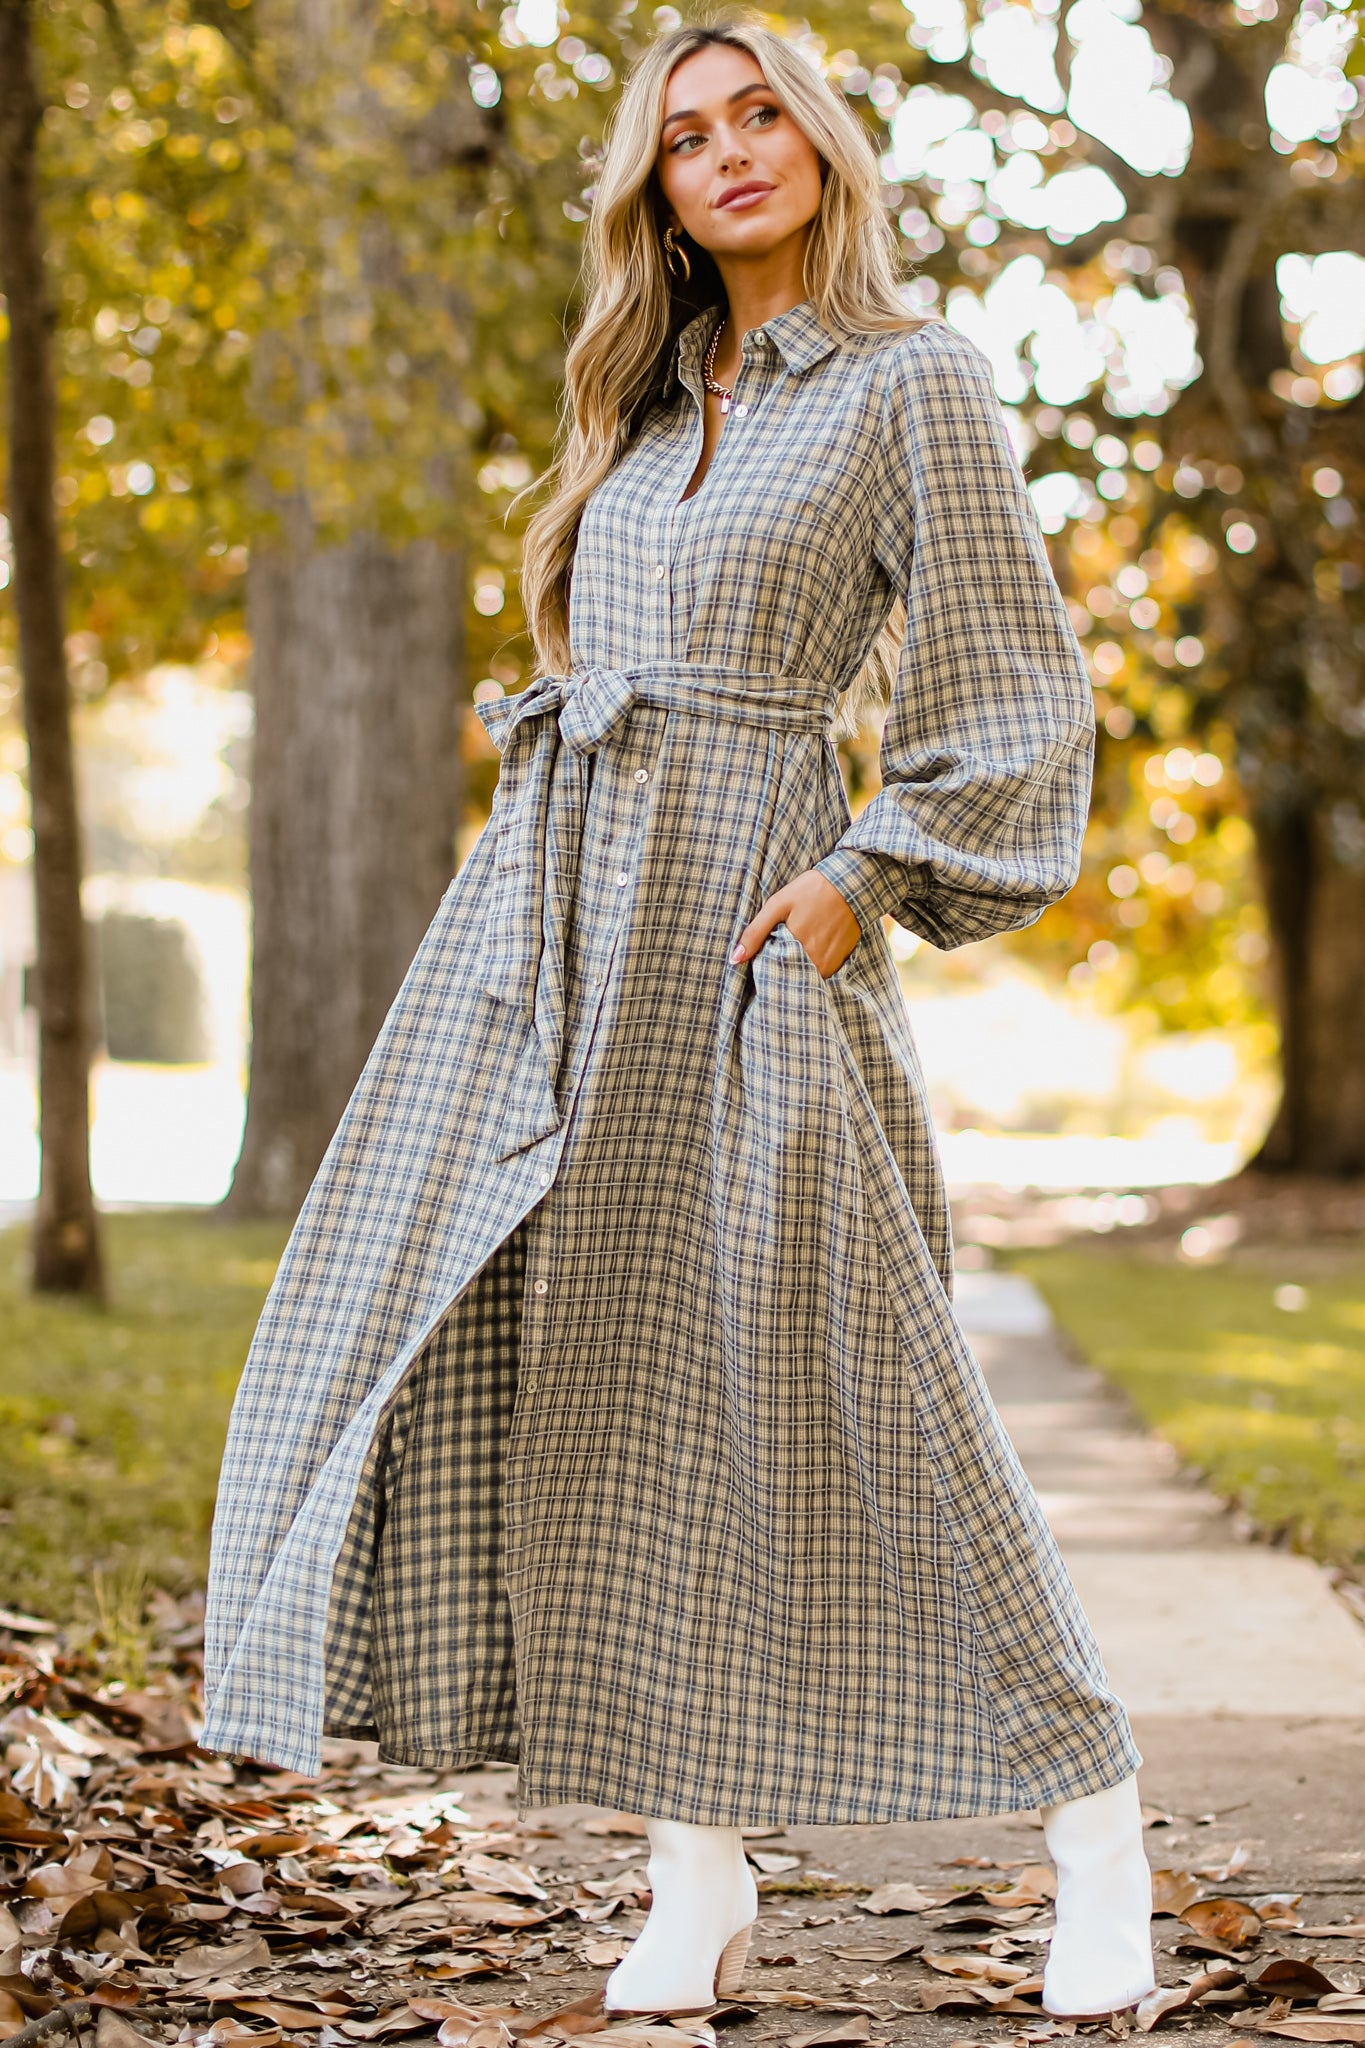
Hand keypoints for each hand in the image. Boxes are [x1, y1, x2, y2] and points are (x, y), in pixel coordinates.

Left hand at [731, 869, 861, 978]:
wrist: (850, 885)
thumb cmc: (811, 891)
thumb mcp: (778, 905)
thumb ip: (755, 932)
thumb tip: (735, 959)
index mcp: (794, 948)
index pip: (771, 974)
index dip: (762, 971)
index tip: (759, 964)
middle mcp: (813, 961)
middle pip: (788, 978)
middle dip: (778, 972)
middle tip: (775, 956)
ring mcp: (828, 964)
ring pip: (804, 978)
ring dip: (795, 971)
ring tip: (791, 953)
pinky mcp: (839, 962)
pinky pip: (820, 974)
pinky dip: (811, 968)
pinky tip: (807, 952)